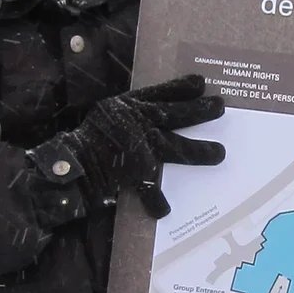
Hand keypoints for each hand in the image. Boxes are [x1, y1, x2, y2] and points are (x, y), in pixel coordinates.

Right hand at [65, 72, 224, 217]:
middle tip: (220, 106)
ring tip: (220, 153)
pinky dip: (156, 201)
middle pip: (177, 114)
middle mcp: (139, 122)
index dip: (182, 87)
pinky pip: (150, 188)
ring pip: (176, 147)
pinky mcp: (137, 170)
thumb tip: (153, 117)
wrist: (73, 161)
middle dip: (201, 111)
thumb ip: (131, 115)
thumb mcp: (109, 115)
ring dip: (200, 152)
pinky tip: (164, 209)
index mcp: (131, 106)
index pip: (162, 93)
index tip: (201, 82)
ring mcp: (141, 146)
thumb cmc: (91, 137)